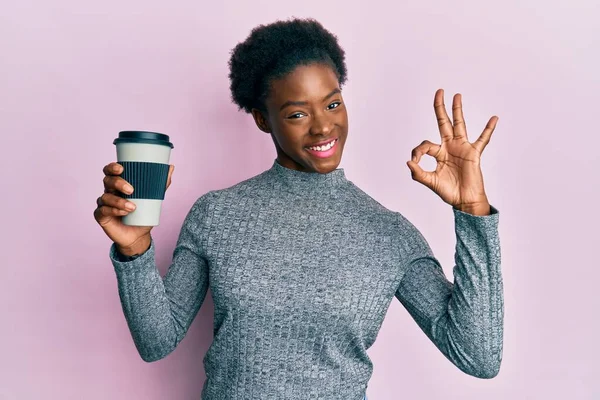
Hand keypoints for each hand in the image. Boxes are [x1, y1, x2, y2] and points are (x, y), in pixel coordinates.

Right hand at [93, 162, 173, 250]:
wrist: (139, 235)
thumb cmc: (143, 213)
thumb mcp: (154, 198)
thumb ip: (161, 183)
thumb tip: (171, 167)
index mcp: (118, 184)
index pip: (110, 171)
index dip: (112, 167)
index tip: (121, 168)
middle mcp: (109, 191)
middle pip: (107, 180)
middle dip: (118, 183)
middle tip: (131, 190)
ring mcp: (104, 203)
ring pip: (106, 197)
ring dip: (119, 201)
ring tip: (132, 207)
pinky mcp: (101, 216)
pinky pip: (103, 210)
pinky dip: (114, 210)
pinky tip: (124, 213)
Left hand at [406, 89, 496, 212]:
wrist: (464, 201)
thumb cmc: (448, 192)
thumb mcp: (430, 182)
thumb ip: (418, 173)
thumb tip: (408, 162)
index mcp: (438, 153)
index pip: (425, 144)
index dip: (418, 151)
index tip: (415, 161)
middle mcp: (450, 147)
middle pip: (443, 123)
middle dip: (440, 108)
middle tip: (439, 92)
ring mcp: (462, 148)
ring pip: (459, 124)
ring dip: (458, 110)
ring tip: (456, 95)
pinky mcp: (474, 153)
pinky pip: (483, 139)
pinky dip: (488, 129)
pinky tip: (494, 118)